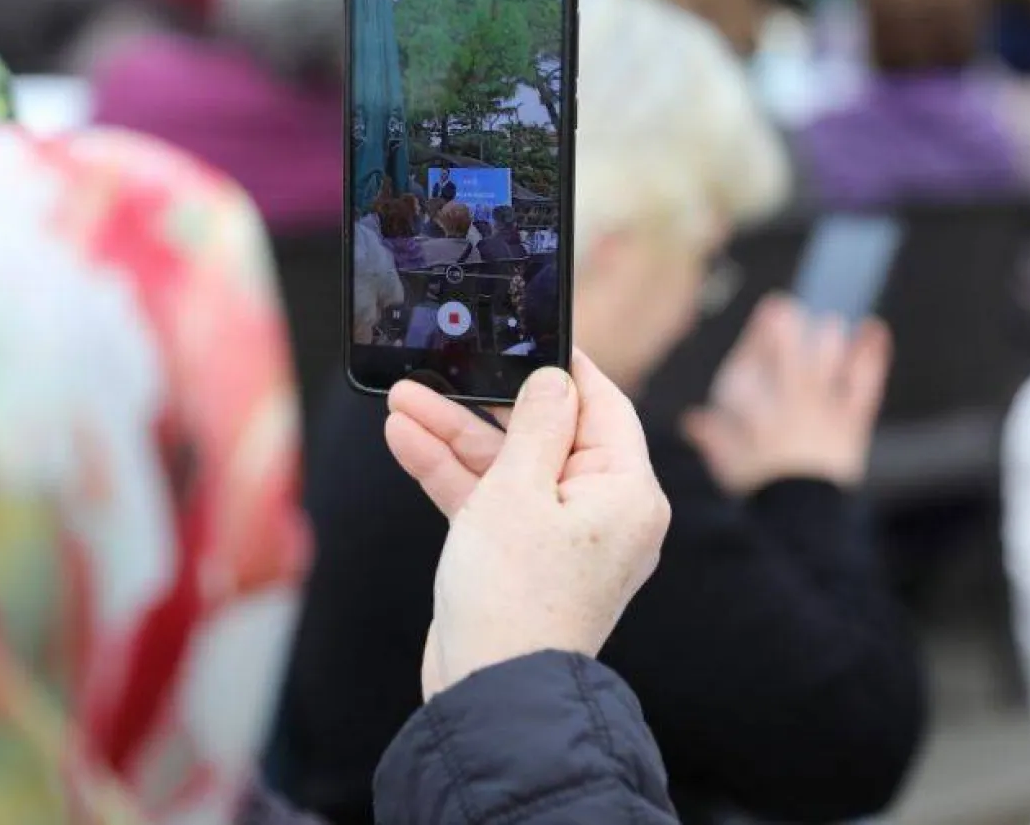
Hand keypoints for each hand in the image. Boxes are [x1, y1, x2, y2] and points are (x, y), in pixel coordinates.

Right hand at [385, 352, 670, 698]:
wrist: (490, 695)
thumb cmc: (515, 596)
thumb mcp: (520, 491)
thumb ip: (535, 425)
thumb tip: (554, 380)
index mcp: (626, 492)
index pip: (602, 405)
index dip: (563, 368)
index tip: (528, 334)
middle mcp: (604, 513)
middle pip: (546, 434)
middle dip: (485, 404)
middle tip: (439, 370)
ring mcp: (562, 540)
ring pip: (509, 468)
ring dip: (455, 436)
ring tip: (403, 401)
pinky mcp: (523, 561)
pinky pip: (491, 504)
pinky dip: (453, 477)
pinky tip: (407, 442)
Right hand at [683, 296, 889, 494]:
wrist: (799, 522)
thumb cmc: (760, 493)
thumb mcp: (728, 469)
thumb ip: (713, 439)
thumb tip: (694, 422)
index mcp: (751, 418)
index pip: (748, 370)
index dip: (757, 340)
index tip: (769, 312)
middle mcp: (784, 412)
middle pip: (784, 362)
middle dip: (785, 333)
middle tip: (787, 310)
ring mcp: (820, 416)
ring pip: (823, 369)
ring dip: (826, 343)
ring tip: (829, 325)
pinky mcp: (850, 425)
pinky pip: (862, 385)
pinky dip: (871, 356)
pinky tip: (875, 329)